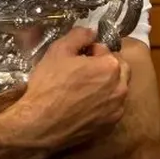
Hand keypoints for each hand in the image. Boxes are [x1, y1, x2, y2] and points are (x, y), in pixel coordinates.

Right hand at [17, 26, 130, 151]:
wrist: (39, 125)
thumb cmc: (48, 86)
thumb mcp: (58, 51)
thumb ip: (79, 35)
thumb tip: (91, 32)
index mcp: (111, 66)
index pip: (105, 50)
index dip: (90, 51)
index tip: (77, 58)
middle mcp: (120, 88)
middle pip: (118, 70)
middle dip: (105, 67)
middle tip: (83, 72)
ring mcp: (116, 110)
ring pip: (117, 90)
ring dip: (105, 86)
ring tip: (83, 90)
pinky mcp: (109, 126)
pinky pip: (111, 109)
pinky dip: (102, 105)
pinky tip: (83, 106)